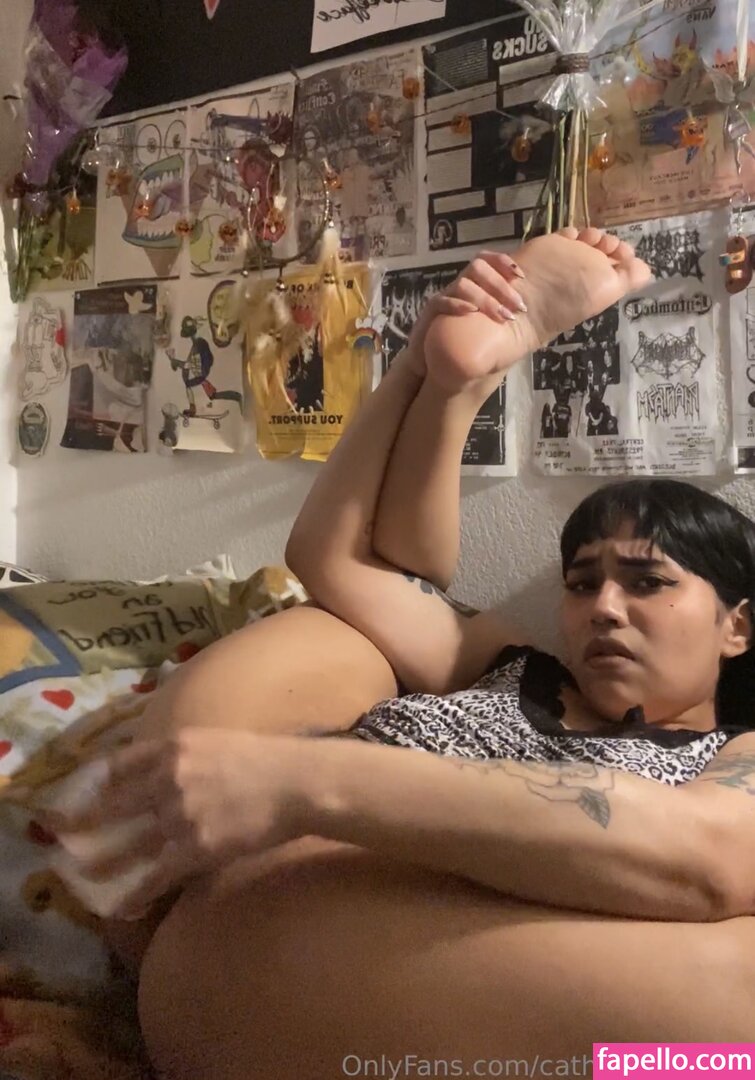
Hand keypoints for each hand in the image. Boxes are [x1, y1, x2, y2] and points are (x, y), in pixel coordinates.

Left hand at [39, 730, 307, 919]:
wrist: (298, 783)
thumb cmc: (267, 759)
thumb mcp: (219, 740)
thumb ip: (187, 751)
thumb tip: (164, 763)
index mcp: (176, 747)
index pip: (121, 763)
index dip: (96, 780)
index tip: (80, 791)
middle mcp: (170, 778)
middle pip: (115, 802)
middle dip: (83, 819)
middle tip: (60, 831)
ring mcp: (181, 814)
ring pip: (129, 843)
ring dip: (102, 861)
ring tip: (79, 873)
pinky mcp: (196, 847)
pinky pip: (157, 874)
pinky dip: (137, 891)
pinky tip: (123, 904)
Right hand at [402, 251, 525, 377]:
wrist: (434, 362)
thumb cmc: (466, 343)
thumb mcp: (490, 326)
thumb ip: (505, 314)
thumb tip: (530, 309)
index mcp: (474, 285)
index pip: (486, 260)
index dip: (502, 261)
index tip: (520, 275)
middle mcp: (459, 287)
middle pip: (477, 268)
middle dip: (501, 286)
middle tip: (519, 306)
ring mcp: (444, 298)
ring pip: (463, 284)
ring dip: (486, 299)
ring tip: (503, 316)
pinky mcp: (430, 313)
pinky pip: (441, 302)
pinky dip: (457, 304)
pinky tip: (472, 312)